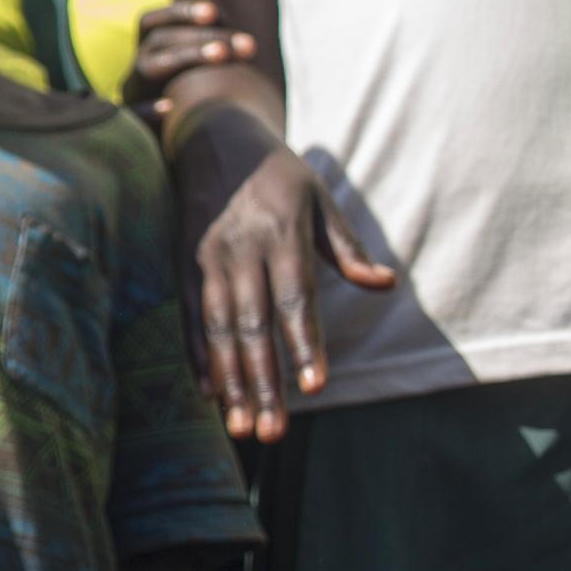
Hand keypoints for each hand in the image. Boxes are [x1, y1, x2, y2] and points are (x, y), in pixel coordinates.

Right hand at [125, 1, 258, 117]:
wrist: (173, 150)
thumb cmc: (195, 101)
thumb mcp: (198, 70)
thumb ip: (213, 47)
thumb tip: (243, 36)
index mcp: (151, 50)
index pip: (153, 21)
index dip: (181, 12)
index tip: (213, 11)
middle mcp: (140, 67)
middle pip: (160, 40)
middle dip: (202, 36)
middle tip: (246, 43)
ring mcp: (134, 94)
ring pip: (149, 68)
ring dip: (186, 58)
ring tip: (221, 55)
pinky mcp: (134, 124)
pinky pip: (133, 115)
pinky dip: (147, 110)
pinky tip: (169, 107)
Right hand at [173, 108, 394, 438]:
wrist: (213, 137)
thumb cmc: (280, 175)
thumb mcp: (321, 199)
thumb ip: (347, 248)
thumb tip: (384, 286)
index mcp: (280, 233)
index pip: (295, 297)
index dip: (303, 343)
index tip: (314, 387)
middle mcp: (240, 250)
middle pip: (251, 325)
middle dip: (261, 382)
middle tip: (272, 433)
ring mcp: (207, 259)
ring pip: (217, 329)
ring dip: (229, 381)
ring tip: (241, 426)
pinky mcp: (186, 265)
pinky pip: (190, 317)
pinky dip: (198, 356)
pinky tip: (211, 392)